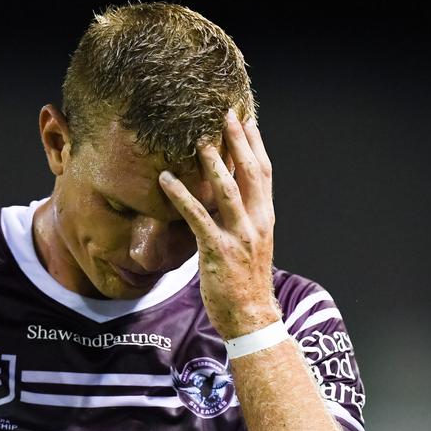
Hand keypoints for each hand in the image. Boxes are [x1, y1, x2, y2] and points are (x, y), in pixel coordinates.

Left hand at [158, 108, 280, 339]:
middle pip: (249, 173)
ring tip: (197, 140)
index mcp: (265, 218)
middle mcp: (257, 222)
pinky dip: (181, 196)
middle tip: (225, 114)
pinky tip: (166, 180)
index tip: (247, 121)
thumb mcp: (253, 243)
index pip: (263, 173)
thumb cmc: (247, 281)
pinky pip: (196, 217)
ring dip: (212, 162)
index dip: (256, 145)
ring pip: (227, 190)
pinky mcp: (217, 250)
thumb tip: (228, 196)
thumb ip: (244, 218)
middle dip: (238, 141)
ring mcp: (239, 235)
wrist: (251, 316)